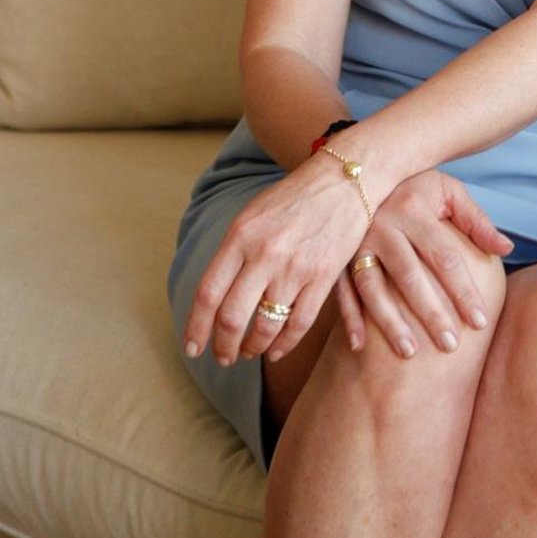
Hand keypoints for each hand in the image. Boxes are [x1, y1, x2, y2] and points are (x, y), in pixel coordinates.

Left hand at [182, 152, 369, 368]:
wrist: (343, 180)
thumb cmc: (294, 198)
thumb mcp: (253, 215)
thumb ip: (233, 252)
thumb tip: (215, 297)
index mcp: (240, 235)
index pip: (208, 293)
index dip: (196, 327)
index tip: (192, 349)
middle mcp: (264, 253)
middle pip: (232, 317)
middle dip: (223, 346)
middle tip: (223, 357)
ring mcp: (295, 268)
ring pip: (265, 327)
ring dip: (253, 348)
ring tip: (248, 352)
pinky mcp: (323, 277)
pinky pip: (298, 324)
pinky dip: (284, 345)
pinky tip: (275, 350)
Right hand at [333, 170, 512, 359]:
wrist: (364, 167)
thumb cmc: (416, 185)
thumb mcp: (448, 191)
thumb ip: (476, 220)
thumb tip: (506, 249)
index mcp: (413, 208)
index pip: (444, 256)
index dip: (463, 290)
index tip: (480, 322)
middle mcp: (382, 224)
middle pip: (409, 275)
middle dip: (430, 313)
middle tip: (451, 346)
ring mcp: (356, 240)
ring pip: (372, 286)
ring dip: (389, 321)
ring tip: (410, 352)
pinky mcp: (337, 253)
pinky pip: (340, 288)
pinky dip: (348, 317)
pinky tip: (360, 346)